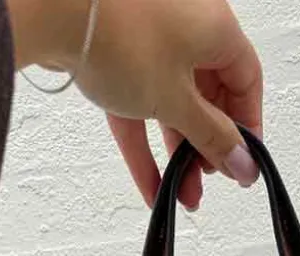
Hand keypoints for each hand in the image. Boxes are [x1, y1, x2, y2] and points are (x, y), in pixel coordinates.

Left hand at [8, 0, 262, 210]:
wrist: (53, 10)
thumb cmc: (120, 34)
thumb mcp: (177, 99)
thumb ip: (212, 136)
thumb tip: (242, 162)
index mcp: (215, 27)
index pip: (246, 81)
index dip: (247, 126)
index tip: (242, 162)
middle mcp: (186, 27)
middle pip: (207, 95)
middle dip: (207, 146)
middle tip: (207, 179)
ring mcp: (147, 41)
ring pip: (171, 104)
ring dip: (177, 152)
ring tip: (181, 193)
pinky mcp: (114, 57)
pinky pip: (138, 106)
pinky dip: (144, 145)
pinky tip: (151, 185)